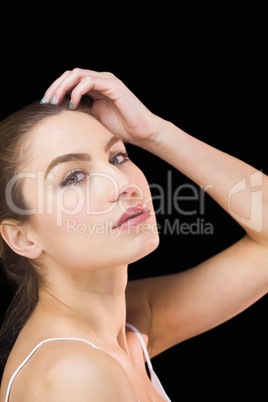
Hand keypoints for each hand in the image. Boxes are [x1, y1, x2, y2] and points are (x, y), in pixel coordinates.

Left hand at [42, 68, 159, 144]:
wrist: (141, 133)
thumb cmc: (121, 129)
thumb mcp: (94, 120)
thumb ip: (80, 112)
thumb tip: (59, 114)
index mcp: (95, 87)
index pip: (70, 80)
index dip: (56, 88)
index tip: (46, 103)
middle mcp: (100, 80)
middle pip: (71, 74)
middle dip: (56, 86)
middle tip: (47, 101)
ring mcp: (107, 81)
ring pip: (78, 74)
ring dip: (63, 86)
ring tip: (56, 101)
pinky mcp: (113, 85)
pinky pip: (90, 81)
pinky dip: (78, 90)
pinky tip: (73, 103)